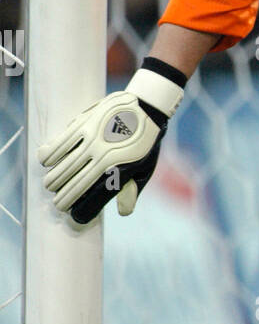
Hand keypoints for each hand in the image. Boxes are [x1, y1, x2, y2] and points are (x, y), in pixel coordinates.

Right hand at [38, 61, 184, 224]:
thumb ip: (131, 190)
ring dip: (53, 179)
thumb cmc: (147, 142)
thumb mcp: (145, 169)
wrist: (147, 107)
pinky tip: (45, 161)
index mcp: (119, 173)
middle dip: (62, 198)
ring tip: (49, 185)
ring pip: (63, 166)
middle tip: (58, 203)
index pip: (93, 200)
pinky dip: (50, 154)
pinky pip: (61, 142)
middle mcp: (103, 158)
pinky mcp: (85, 124)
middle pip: (74, 185)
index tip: (74, 215)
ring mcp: (92, 140)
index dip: (81, 212)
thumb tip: (123, 213)